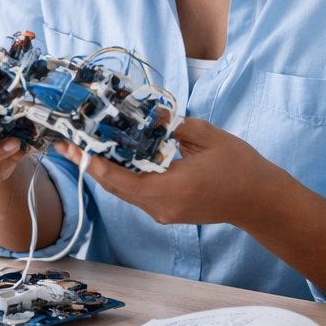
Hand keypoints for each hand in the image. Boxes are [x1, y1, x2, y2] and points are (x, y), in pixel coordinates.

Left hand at [55, 118, 284, 225]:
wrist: (260, 200)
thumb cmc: (240, 166)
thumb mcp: (209, 136)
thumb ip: (175, 125)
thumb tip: (147, 113)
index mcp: (172, 188)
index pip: (121, 179)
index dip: (92, 163)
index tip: (72, 147)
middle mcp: (163, 206)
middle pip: (116, 188)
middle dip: (89, 165)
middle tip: (66, 144)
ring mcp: (164, 212)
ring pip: (124, 192)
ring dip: (104, 170)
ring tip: (83, 148)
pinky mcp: (167, 211)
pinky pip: (137, 193)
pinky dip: (123, 176)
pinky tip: (115, 157)